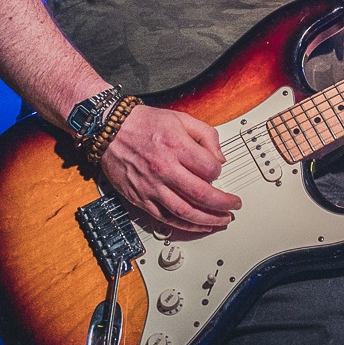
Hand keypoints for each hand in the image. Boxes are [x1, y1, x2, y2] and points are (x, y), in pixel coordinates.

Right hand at [96, 104, 240, 234]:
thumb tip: (220, 158)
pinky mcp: (140, 198)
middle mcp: (164, 168)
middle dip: (223, 204)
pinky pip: (165, 218)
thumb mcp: (181, 118)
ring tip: (221, 220)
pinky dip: (184, 226)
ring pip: (185, 212)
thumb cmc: (143, 124)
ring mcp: (151, 186)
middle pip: (202, 194)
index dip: (220, 172)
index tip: (218, 172)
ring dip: (208, 220)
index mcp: (176, 146)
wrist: (110, 130)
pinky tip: (197, 225)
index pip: (210, 168)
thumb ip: (206, 135)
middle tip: (233, 206)